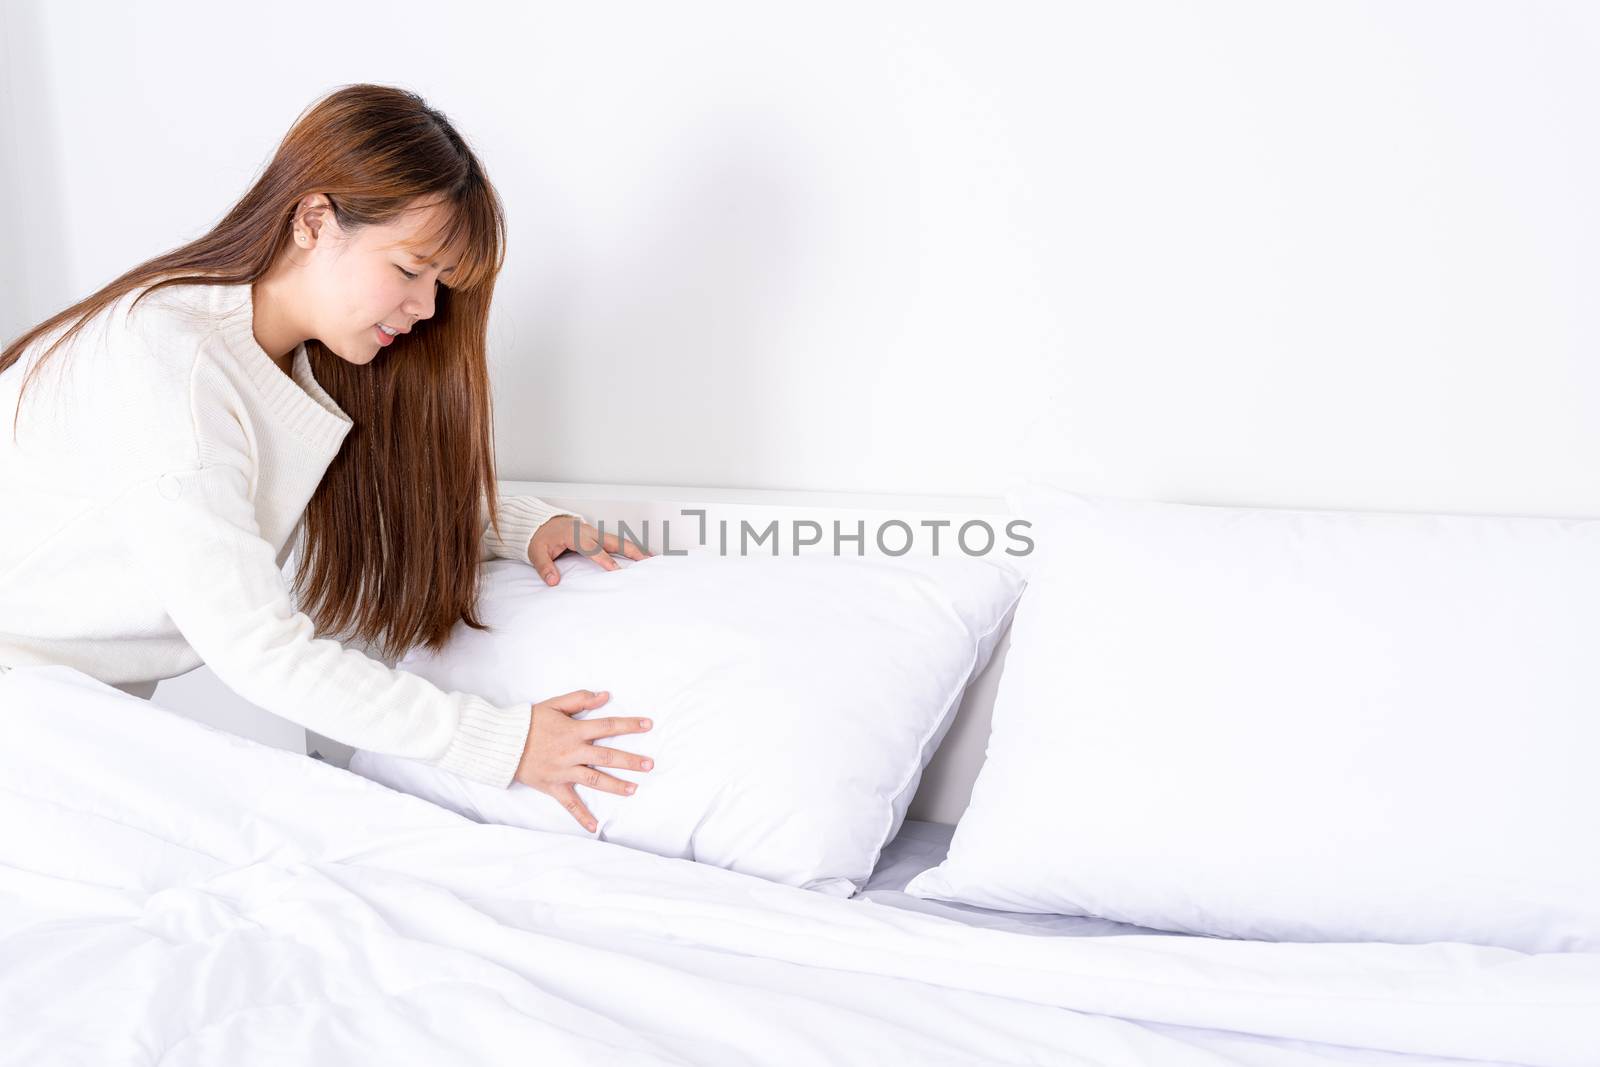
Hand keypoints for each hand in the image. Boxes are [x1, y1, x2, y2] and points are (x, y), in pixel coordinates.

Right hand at [513, 689, 653, 832]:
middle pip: (607, 756)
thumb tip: (605, 695)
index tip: (648, 725)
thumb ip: (580, 699)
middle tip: (649, 765)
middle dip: (630, 761)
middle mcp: (572, 752)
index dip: (629, 725)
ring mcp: (563, 771)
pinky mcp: (553, 786)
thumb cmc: (529, 721)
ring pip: (594, 780)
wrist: (502, 743)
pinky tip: (595, 827)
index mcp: (574, 730)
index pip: (607, 726)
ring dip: (615, 786)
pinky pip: (569, 804)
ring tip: (634, 789)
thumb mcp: (554, 704)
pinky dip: (581, 816)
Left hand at [530, 514, 653, 584]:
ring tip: (649, 558)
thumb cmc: (539, 537)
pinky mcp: (595, 534)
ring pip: (617, 540)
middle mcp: (587, 532)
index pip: (593, 549)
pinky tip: (637, 554)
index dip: (605, 560)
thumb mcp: (536, 552)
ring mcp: (593, 531)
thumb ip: (545, 567)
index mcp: (574, 535)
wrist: (539, 522)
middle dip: (630, 551)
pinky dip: (627, 547)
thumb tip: (553, 581)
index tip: (616, 570)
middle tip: (645, 561)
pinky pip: (613, 540)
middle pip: (613, 541)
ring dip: (633, 548)